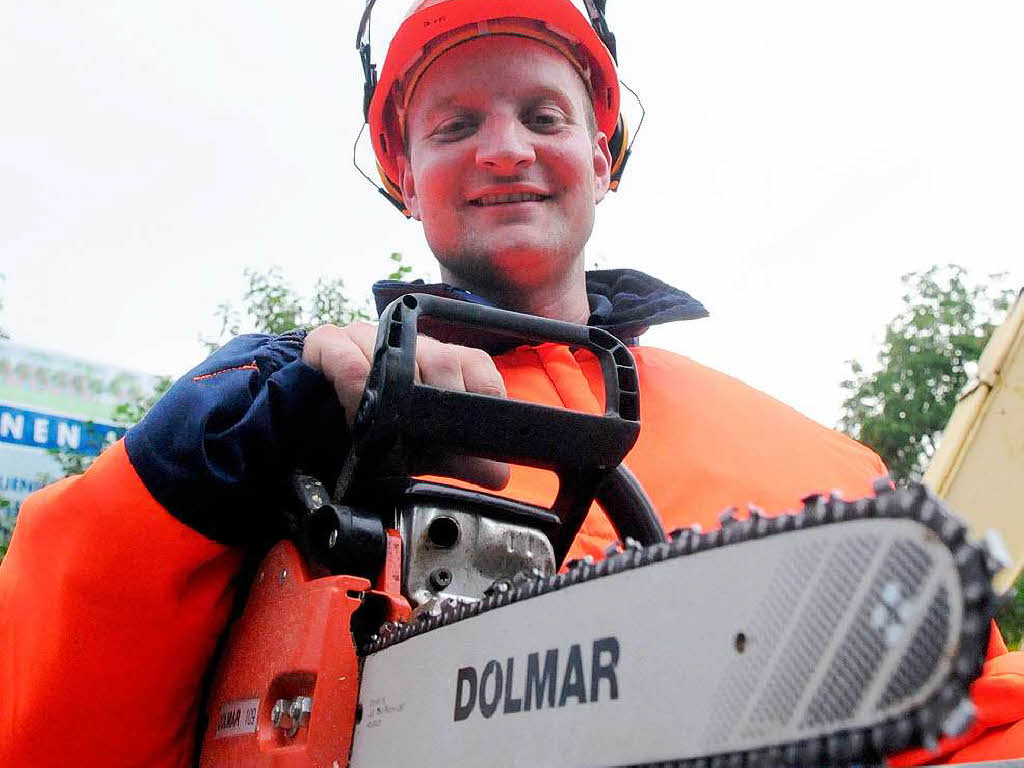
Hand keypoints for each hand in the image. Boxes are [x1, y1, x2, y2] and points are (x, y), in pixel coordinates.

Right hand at [302, 322, 509, 489]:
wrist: (323, 425)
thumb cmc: (383, 431)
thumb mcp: (428, 450)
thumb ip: (463, 458)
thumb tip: (499, 473)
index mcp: (443, 360)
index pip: (475, 364)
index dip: (479, 396)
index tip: (472, 436)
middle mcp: (410, 341)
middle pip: (440, 360)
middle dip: (435, 408)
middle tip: (425, 444)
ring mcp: (370, 335)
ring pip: (395, 355)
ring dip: (390, 400)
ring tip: (385, 434)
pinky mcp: (328, 340)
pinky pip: (346, 354)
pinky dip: (352, 385)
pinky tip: (356, 414)